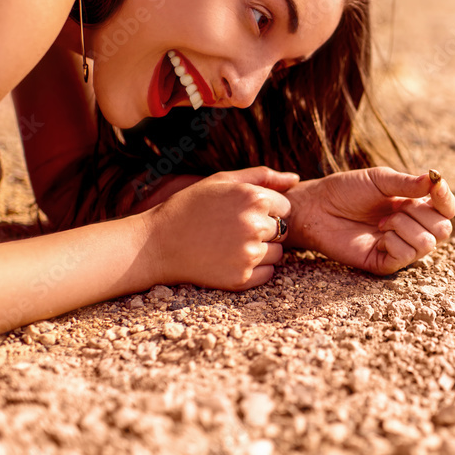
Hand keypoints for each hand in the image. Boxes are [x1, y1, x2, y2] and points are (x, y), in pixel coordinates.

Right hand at [142, 166, 298, 289]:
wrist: (158, 243)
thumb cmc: (191, 206)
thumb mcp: (223, 181)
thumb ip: (263, 176)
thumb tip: (297, 179)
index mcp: (254, 198)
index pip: (285, 207)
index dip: (266, 210)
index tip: (242, 212)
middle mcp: (255, 225)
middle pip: (283, 230)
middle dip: (265, 230)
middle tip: (234, 229)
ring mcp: (249, 254)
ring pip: (278, 253)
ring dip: (262, 250)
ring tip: (230, 244)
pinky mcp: (242, 278)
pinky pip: (268, 273)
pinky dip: (255, 269)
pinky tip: (230, 260)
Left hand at [286, 167, 454, 274]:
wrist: (317, 208)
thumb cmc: (347, 190)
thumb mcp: (380, 180)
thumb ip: (408, 183)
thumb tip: (436, 179)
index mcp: (415, 206)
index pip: (447, 209)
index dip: (447, 199)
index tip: (435, 186)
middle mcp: (412, 229)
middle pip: (444, 229)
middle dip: (421, 214)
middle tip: (395, 207)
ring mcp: (400, 248)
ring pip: (427, 244)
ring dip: (404, 227)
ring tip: (382, 222)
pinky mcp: (385, 264)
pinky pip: (406, 256)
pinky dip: (394, 241)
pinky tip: (378, 236)